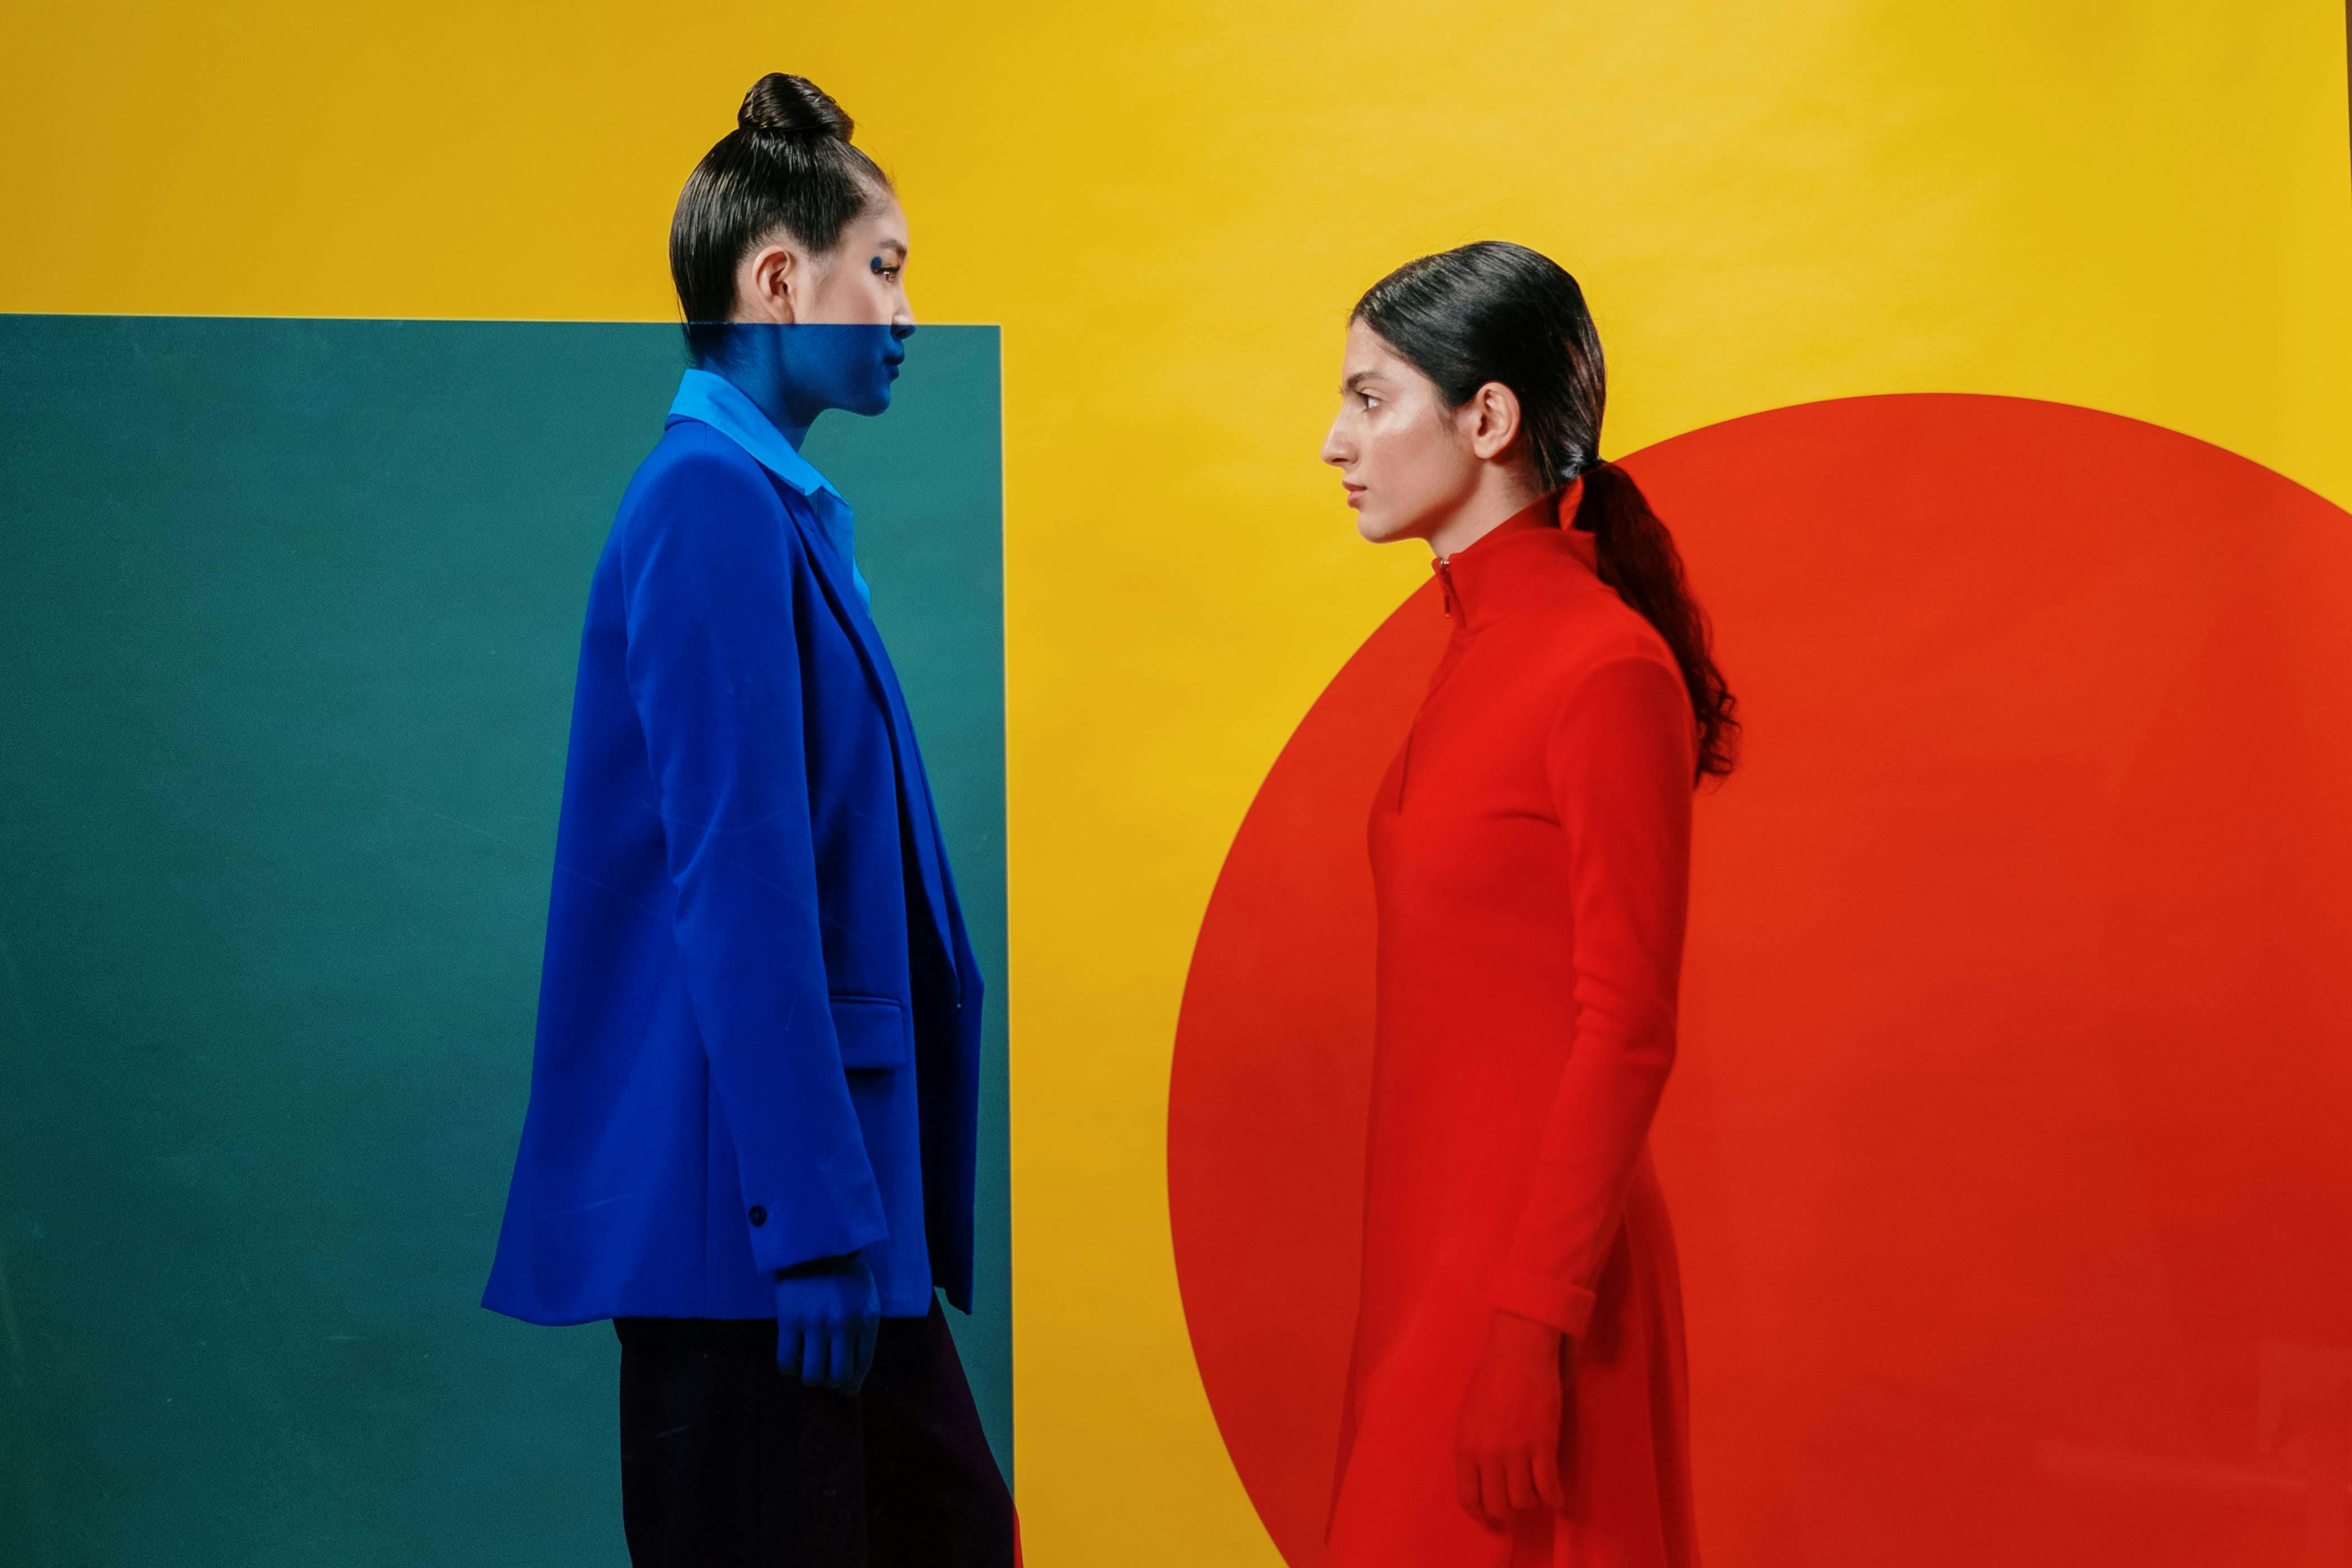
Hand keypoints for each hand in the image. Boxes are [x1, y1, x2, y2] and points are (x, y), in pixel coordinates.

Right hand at [773, 1252, 880, 1393]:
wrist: (815, 1240)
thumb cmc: (845, 1271)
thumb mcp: (866, 1298)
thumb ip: (862, 1330)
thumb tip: (852, 1370)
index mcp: (867, 1318)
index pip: (862, 1365)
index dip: (852, 1384)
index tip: (844, 1390)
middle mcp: (844, 1324)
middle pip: (838, 1376)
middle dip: (830, 1383)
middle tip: (823, 1375)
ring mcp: (816, 1322)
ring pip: (812, 1374)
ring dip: (809, 1378)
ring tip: (806, 1367)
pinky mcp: (790, 1319)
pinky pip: (786, 1360)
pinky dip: (788, 1368)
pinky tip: (791, 1360)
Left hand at [1454, 1309, 1570, 1529]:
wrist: (1518, 1353)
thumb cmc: (1491, 1379)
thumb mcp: (1468, 1416)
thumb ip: (1472, 1448)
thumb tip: (1481, 1477)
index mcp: (1465, 1447)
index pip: (1468, 1498)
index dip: (1481, 1516)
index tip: (1491, 1521)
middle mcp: (1488, 1455)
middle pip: (1499, 1505)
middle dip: (1508, 1511)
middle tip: (1517, 1504)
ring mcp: (1516, 1451)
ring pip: (1524, 1500)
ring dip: (1532, 1502)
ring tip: (1536, 1491)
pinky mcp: (1544, 1445)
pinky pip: (1549, 1487)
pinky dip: (1555, 1498)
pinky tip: (1557, 1496)